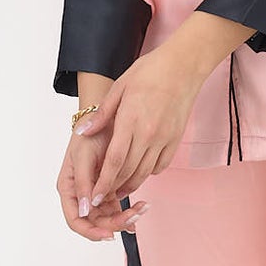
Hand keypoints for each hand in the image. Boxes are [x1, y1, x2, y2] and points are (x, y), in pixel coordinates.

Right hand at [57, 107, 145, 241]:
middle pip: (95, 222)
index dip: (91, 231)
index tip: (109, 234)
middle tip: (134, 218)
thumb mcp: (83, 156)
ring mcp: (96, 193)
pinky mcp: (110, 188)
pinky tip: (141, 209)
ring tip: (142, 209)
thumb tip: (85, 210)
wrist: (106, 118)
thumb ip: (83, 184)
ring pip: (109, 217)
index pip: (76, 220)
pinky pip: (118, 207)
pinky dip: (129, 210)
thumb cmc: (89, 134)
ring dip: (125, 218)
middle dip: (114, 224)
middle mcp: (81, 194)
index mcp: (68, 188)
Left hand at [78, 44, 208, 211]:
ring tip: (120, 191)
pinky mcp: (175, 139)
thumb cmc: (150, 72)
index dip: (103, 182)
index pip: (114, 161)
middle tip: (103, 198)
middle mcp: (148, 133)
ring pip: (145, 172)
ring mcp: (164, 138)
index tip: (94, 197)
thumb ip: (102, 115)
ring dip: (131, 184)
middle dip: (113, 188)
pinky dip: (149, 173)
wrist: (183, 66)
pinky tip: (140, 172)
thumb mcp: (119, 88)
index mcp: (130, 121)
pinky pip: (161, 165)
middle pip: (128, 171)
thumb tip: (82, 133)